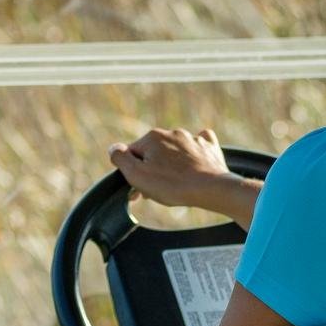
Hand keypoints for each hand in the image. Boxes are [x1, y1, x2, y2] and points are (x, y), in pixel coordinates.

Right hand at [108, 128, 256, 224]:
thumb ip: (120, 158)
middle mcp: (172, 133)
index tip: (137, 190)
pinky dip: (194, 153)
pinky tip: (195, 161)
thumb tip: (114, 148)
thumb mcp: (136, 175)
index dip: (132, 172)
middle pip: (154, 152)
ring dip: (171, 165)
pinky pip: (199, 144)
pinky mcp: (209, 147)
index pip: (132, 153)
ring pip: (175, 151)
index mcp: (152, 137)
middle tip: (155, 192)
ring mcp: (192, 139)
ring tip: (175, 185)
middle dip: (151, 170)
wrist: (211, 188)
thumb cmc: (172, 184)